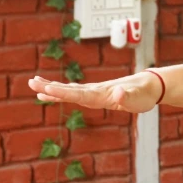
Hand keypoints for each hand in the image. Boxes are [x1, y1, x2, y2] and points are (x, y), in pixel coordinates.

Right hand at [28, 72, 160, 113]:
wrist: (150, 86)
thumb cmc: (144, 95)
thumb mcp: (138, 99)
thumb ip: (127, 97)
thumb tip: (118, 93)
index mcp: (102, 94)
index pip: (80, 94)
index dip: (63, 92)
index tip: (47, 88)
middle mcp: (96, 90)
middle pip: (70, 89)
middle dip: (51, 87)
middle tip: (31, 82)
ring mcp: (96, 91)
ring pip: (70, 89)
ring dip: (53, 88)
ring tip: (35, 85)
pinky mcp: (97, 93)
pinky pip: (76, 92)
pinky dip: (63, 92)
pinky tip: (52, 92)